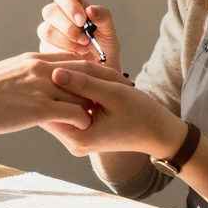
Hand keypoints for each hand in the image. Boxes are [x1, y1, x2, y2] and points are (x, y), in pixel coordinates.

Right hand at [0, 53, 133, 150]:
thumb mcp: (5, 78)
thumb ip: (22, 78)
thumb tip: (28, 83)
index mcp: (35, 60)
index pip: (74, 60)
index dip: (94, 68)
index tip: (109, 75)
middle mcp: (43, 70)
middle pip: (87, 71)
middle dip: (108, 80)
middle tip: (126, 89)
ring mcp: (43, 88)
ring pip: (83, 93)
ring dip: (98, 104)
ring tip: (111, 114)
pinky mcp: (40, 108)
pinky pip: (73, 113)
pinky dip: (84, 120)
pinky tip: (87, 128)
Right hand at [37, 0, 120, 68]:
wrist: (101, 75)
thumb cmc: (104, 50)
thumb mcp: (109, 32)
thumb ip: (103, 17)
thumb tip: (91, 9)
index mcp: (73, 6)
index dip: (69, 4)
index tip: (82, 21)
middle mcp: (58, 17)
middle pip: (50, 11)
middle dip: (68, 26)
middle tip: (85, 39)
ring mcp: (49, 34)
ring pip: (45, 30)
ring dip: (66, 40)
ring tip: (83, 49)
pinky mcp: (45, 50)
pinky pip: (45, 48)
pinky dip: (63, 52)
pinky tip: (76, 58)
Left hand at [44, 67, 186, 158]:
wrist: (158, 131)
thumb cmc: (141, 113)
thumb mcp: (113, 93)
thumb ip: (83, 82)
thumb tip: (54, 72)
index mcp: (78, 138)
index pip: (49, 108)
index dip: (51, 84)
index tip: (59, 64)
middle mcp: (73, 142)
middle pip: (53, 107)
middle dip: (60, 84)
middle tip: (73, 66)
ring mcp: (76, 138)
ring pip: (61, 105)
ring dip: (70, 86)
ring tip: (85, 73)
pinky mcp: (82, 131)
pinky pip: (70, 108)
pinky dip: (76, 93)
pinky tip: (87, 81)